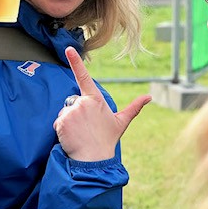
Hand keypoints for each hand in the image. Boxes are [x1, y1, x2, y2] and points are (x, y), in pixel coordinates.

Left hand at [54, 47, 150, 161]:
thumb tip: (149, 97)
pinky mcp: (61, 121)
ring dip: (68, 121)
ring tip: (79, 133)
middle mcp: (82, 102)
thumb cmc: (107, 140)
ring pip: (64, 112)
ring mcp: (71, 111)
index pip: (84, 77)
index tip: (68, 49)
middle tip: (85, 127)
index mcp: (95, 99)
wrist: (94, 159)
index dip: (75, 62)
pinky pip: (58, 122)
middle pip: (73, 101)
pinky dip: (62, 130)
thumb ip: (134, 107)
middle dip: (76, 112)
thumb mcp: (121, 122)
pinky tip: (71, 137)